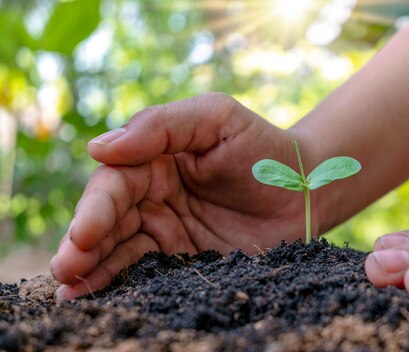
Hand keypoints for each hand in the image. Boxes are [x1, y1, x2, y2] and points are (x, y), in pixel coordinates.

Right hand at [50, 93, 318, 299]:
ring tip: (69, 291)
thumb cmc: (264, 147)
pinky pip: (149, 272)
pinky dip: (122, 284)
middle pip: (109, 220)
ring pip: (121, 249)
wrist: (306, 189)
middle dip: (84, 244)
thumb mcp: (215, 118)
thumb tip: (99, 148)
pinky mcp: (186, 260)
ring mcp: (169, 231)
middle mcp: (154, 197)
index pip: (115, 184)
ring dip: (93, 269)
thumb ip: (161, 125)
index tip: (84, 234)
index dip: (96, 209)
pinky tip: (97, 298)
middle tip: (66, 268)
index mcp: (154, 161)